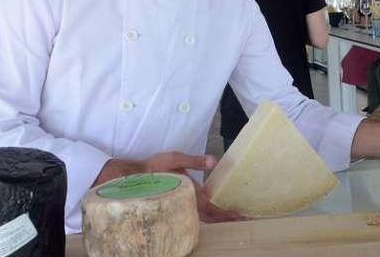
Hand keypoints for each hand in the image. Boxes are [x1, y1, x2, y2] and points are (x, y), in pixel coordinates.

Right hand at [94, 152, 246, 222]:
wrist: (133, 177)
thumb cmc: (154, 168)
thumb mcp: (174, 159)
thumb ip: (194, 160)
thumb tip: (214, 161)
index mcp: (191, 194)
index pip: (212, 209)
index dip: (227, 214)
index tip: (241, 217)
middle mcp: (189, 204)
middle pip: (212, 217)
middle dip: (228, 219)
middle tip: (247, 221)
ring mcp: (185, 205)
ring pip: (205, 217)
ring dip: (221, 218)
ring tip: (237, 219)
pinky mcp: (181, 203)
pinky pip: (198, 213)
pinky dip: (211, 214)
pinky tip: (218, 214)